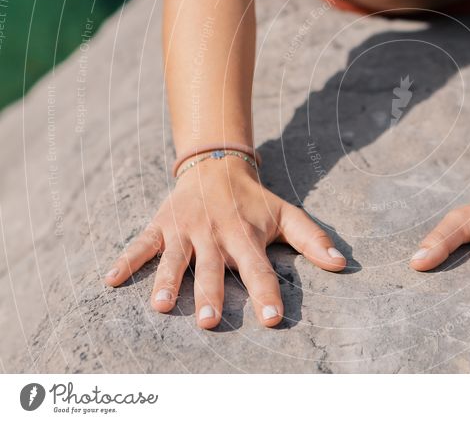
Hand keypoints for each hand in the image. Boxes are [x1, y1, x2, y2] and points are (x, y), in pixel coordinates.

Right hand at [103, 156, 345, 328]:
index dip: (266, 293)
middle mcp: (216, 234)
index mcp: (246, 236)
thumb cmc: (255, 200)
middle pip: (214, 269)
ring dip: (168, 282)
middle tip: (211, 321)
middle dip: (212, 294)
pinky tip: (110, 280)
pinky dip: (127, 260)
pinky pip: (142, 244)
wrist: (217, 166)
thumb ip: (313, 239)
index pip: (259, 269)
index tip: (271, 319)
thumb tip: (343, 264)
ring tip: (161, 306)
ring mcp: (186, 230)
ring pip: (176, 259)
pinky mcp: (162, 226)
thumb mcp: (287, 215)